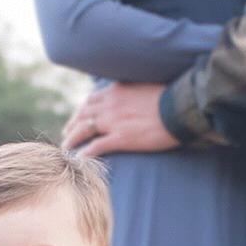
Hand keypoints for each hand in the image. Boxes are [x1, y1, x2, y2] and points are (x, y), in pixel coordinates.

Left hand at [61, 83, 177, 158]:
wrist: (180, 109)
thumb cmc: (170, 97)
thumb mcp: (146, 86)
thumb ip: (132, 91)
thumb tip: (132, 95)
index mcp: (116, 91)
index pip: (91, 100)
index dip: (82, 110)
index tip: (78, 117)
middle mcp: (110, 105)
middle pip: (83, 114)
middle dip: (72, 124)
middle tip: (66, 133)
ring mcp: (113, 122)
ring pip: (84, 130)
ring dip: (72, 139)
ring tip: (66, 147)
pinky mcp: (120, 138)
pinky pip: (96, 147)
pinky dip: (85, 153)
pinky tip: (78, 159)